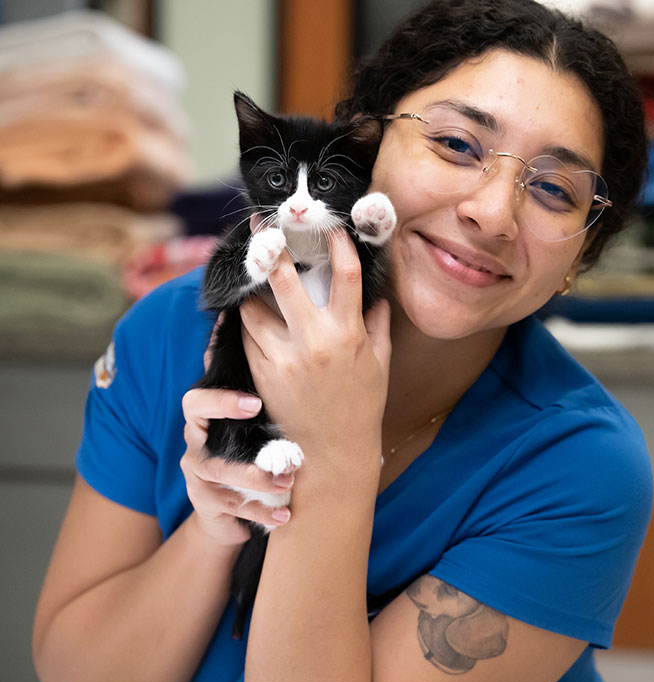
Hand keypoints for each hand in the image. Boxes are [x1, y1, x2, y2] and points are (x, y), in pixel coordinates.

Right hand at [179, 318, 295, 546]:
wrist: (231, 494)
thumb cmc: (246, 437)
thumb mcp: (247, 405)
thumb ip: (246, 370)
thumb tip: (243, 318)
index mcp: (203, 416)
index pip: (197, 401)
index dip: (222, 401)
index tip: (255, 404)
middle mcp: (194, 444)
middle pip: (202, 446)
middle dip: (243, 457)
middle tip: (284, 459)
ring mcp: (197, 477)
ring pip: (220, 480)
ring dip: (258, 484)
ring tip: (290, 484)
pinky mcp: (206, 506)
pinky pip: (231, 511)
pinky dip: (261, 514)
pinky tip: (286, 516)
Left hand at [240, 229, 391, 491]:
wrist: (331, 453)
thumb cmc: (361, 406)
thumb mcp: (379, 363)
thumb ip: (378, 325)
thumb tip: (377, 296)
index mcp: (347, 334)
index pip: (345, 276)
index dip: (338, 245)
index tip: (331, 228)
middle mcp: (312, 341)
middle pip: (283, 281)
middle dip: (270, 249)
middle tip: (262, 228)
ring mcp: (282, 357)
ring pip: (253, 308)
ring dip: (252, 290)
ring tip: (251, 273)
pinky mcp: (261, 373)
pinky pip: (247, 337)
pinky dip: (246, 322)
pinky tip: (246, 311)